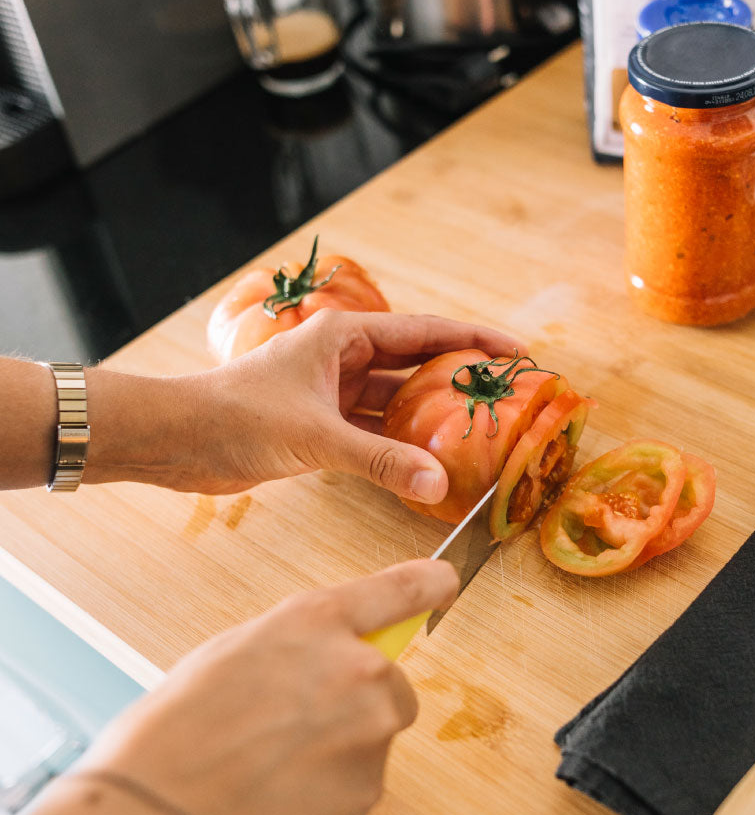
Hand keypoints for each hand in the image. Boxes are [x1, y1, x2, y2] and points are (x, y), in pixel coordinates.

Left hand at [80, 311, 517, 499]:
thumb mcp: (316, 436)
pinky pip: (378, 431)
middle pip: (418, 362)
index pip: (426, 330)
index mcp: (344, 336)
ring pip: (399, 400)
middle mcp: (344, 357)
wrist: (177, 441)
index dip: (475, 339)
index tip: (517, 353)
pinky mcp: (324, 425)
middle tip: (507, 395)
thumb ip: (380, 461)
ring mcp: (335, 392)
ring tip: (480, 430)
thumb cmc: (235, 417)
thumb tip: (437, 484)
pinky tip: (431, 461)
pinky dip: (403, 445)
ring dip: (433, 415)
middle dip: (461, 377)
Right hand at [80, 559, 457, 814]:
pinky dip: (324, 796)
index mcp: (317, 622)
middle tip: (293, 728)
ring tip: (267, 770)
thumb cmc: (176, 733)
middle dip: (358, 705)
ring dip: (337, 753)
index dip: (428, 584)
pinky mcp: (366, 794)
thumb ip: (298, 648)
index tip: (445, 582)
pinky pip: (353, 789)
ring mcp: (369, 735)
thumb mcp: (233, 653)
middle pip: (391, 686)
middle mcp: (359, 671)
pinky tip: (272, 800)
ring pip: (370, 742)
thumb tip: (325, 663)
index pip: (398, 589)